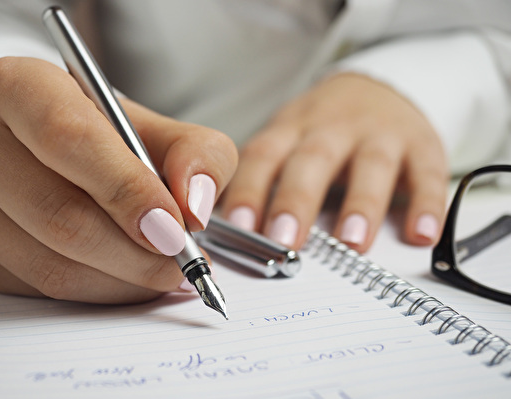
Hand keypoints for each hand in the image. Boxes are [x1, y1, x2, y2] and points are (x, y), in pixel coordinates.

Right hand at [0, 57, 236, 302]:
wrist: (62, 153)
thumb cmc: (113, 138)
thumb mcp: (166, 130)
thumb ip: (198, 155)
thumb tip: (194, 207)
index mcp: (19, 87)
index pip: (68, 139)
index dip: (126, 189)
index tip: (174, 227)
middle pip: (58, 212)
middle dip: (134, 251)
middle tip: (181, 260)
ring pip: (49, 262)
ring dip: (122, 279)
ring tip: (165, 272)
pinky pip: (40, 288)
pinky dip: (99, 292)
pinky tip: (128, 276)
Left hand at [221, 73, 447, 251]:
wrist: (378, 88)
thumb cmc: (321, 129)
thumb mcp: (287, 140)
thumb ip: (263, 180)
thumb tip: (228, 235)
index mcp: (291, 129)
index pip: (263, 156)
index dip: (249, 190)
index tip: (237, 227)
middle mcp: (333, 128)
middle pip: (312, 160)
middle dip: (297, 200)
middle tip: (284, 240)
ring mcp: (379, 134)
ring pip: (371, 166)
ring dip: (361, 204)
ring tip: (351, 242)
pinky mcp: (421, 145)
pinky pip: (427, 173)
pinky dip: (427, 204)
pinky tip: (421, 234)